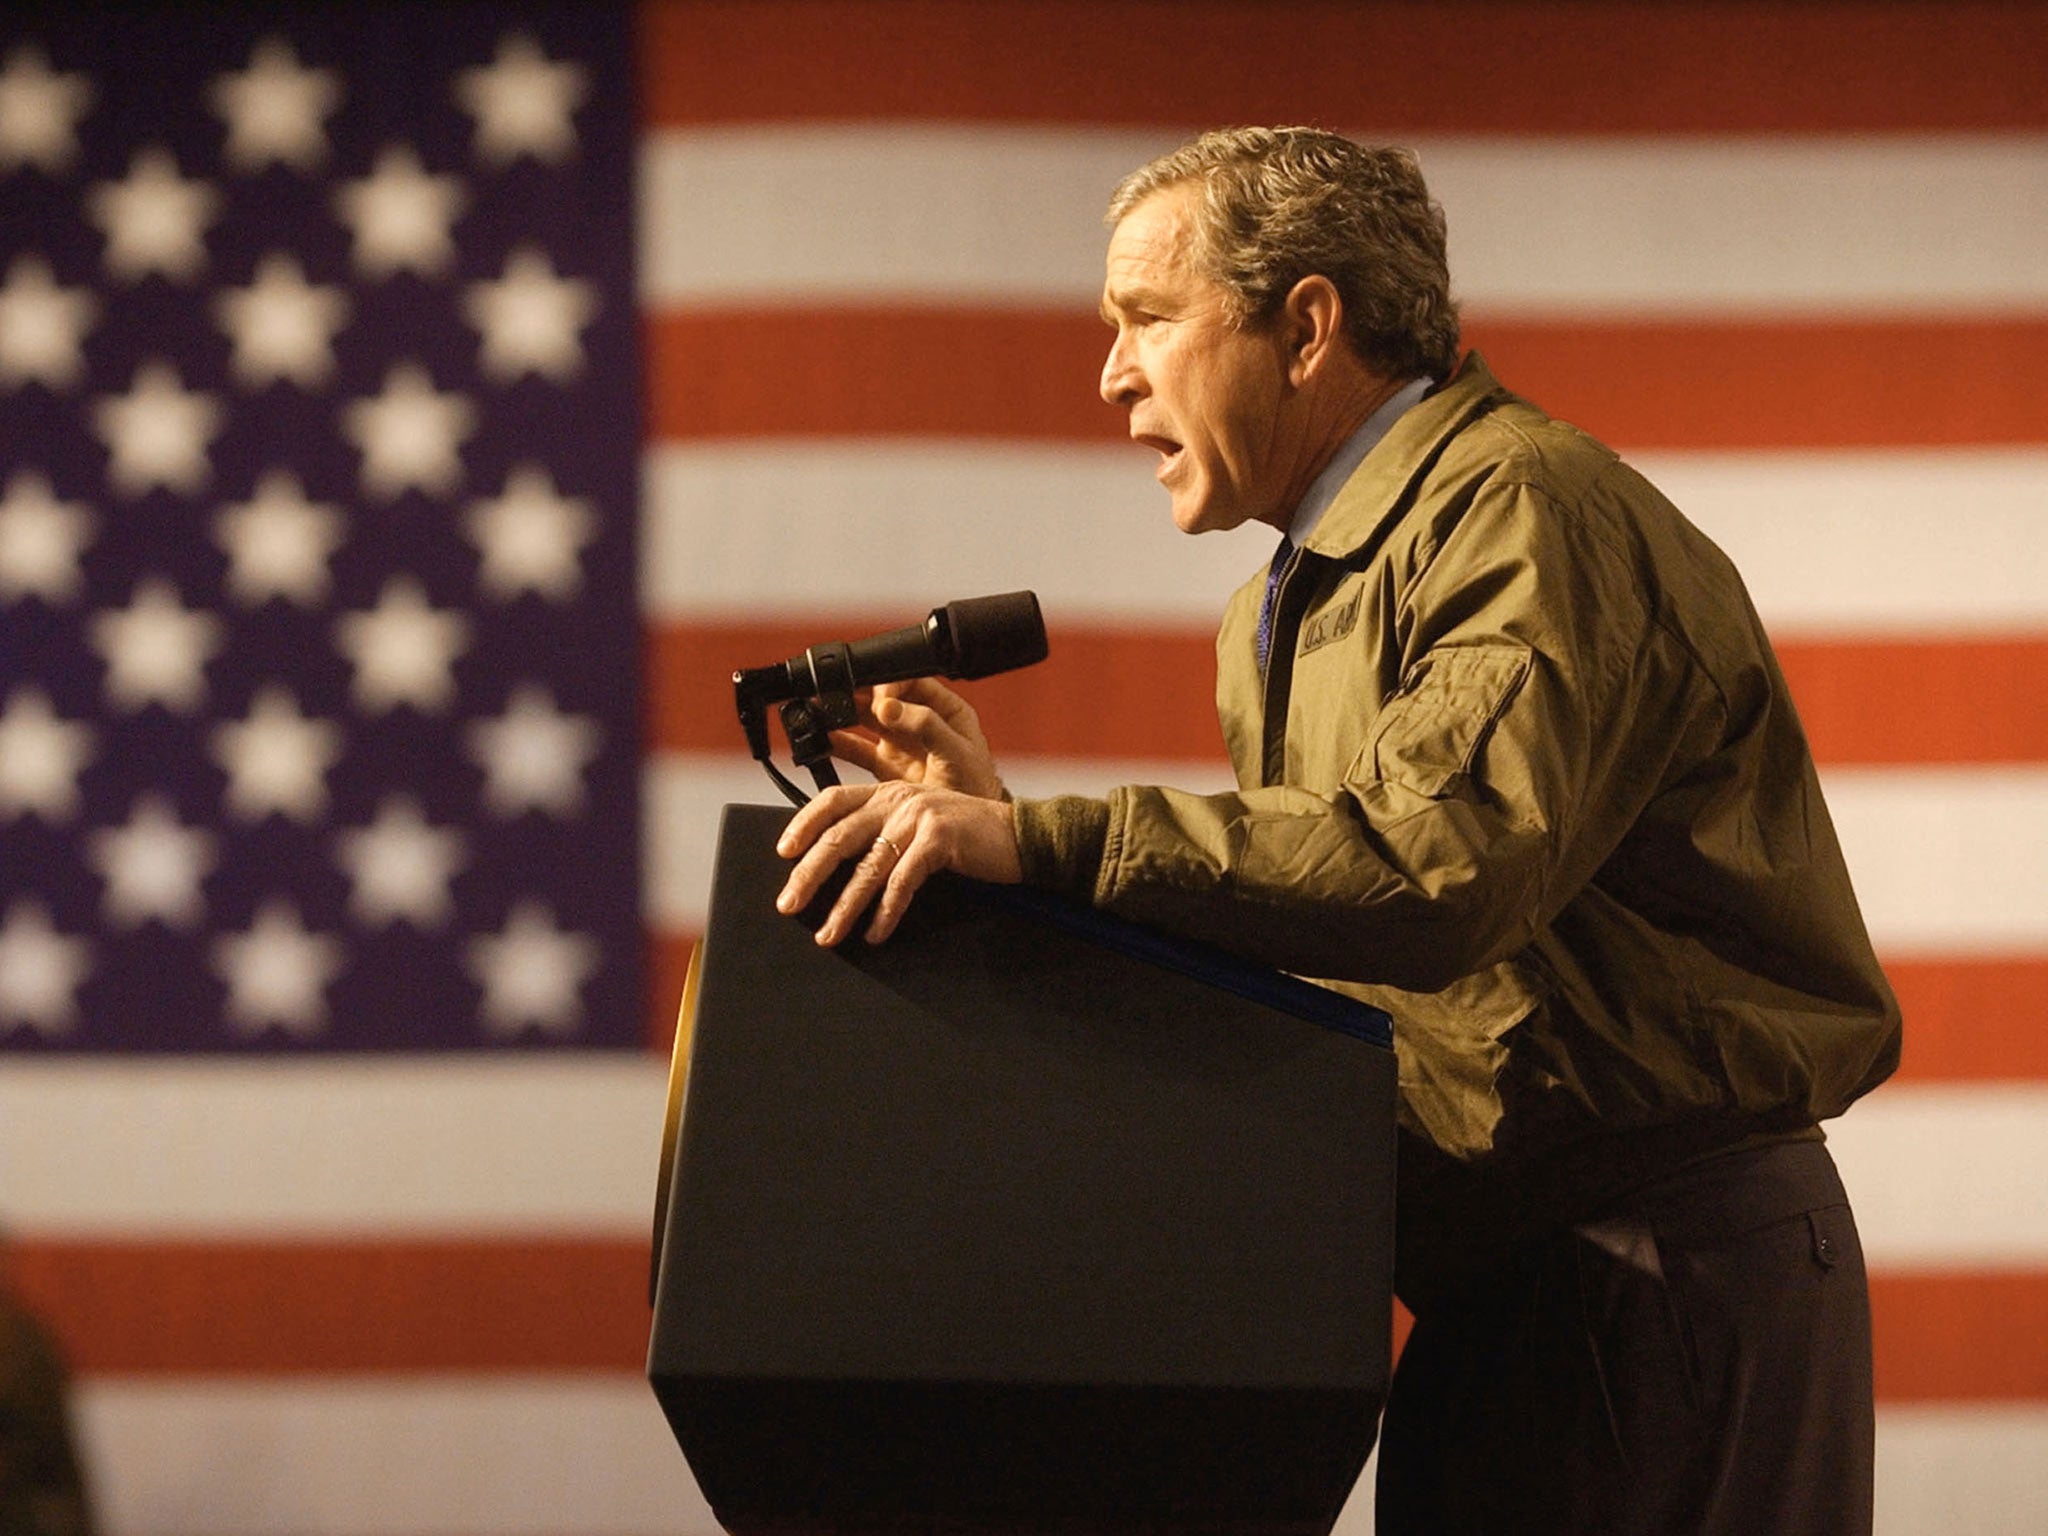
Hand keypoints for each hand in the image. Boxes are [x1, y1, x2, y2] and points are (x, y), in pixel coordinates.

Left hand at [775, 779, 1021, 945]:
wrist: (1022, 836)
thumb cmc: (969, 837)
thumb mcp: (921, 823)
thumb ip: (887, 832)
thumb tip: (844, 867)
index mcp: (890, 792)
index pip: (833, 800)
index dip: (804, 824)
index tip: (784, 852)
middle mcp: (899, 799)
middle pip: (839, 837)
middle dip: (809, 874)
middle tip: (788, 904)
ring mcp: (919, 816)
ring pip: (868, 866)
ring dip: (844, 906)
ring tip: (828, 934)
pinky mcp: (939, 838)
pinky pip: (902, 882)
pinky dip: (886, 912)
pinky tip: (875, 932)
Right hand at [829, 678, 1004, 799]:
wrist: (967, 829)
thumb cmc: (976, 788)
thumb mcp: (957, 753)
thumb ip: (926, 726)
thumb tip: (889, 707)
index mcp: (944, 709)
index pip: (912, 681)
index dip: (890, 684)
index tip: (880, 702)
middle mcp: (919, 720)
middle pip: (882, 696)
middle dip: (858, 692)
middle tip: (837, 696)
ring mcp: (900, 742)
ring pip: (865, 718)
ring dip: (843, 713)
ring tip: (820, 710)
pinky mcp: (885, 764)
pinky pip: (857, 748)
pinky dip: (838, 743)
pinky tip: (822, 738)